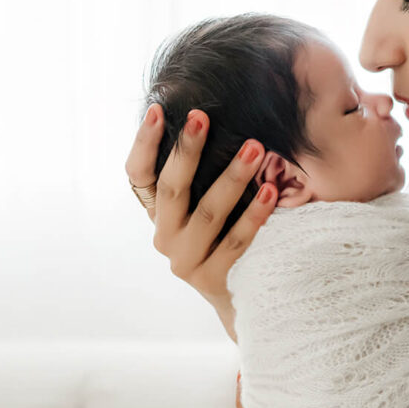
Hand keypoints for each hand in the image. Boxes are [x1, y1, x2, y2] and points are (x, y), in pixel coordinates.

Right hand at [125, 104, 277, 321]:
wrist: (242, 297)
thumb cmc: (223, 236)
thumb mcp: (202, 203)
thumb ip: (199, 172)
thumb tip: (210, 114)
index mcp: (157, 213)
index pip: (138, 174)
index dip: (144, 143)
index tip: (157, 109)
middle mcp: (164, 236)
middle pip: (171, 189)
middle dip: (187, 150)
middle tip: (202, 117)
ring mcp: (186, 260)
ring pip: (207, 213)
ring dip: (231, 177)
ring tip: (254, 148)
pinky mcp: (212, 279)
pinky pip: (235, 242)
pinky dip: (253, 215)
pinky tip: (271, 191)